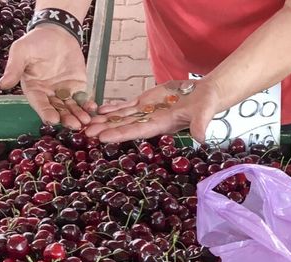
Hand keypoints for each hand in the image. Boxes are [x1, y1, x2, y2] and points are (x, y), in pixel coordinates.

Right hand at [0, 24, 94, 128]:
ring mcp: (64, 93)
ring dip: (78, 115)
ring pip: (71, 108)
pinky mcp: (77, 88)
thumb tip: (2, 84)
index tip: (52, 120)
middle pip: (57, 110)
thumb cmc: (35, 41)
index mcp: (34, 90)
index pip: (39, 104)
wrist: (56, 33)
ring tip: (86, 121)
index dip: (46, 112)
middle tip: (74, 125)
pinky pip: (82, 99)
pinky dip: (87, 105)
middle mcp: (48, 95)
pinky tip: (93, 108)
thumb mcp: (21, 51)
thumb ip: (14, 68)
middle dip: (65, 118)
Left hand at [84, 79, 224, 143]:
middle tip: (84, 134)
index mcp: (161, 125)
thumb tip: (202, 138)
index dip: (118, 134)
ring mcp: (146, 111)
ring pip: (121, 117)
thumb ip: (200, 124)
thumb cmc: (206, 104)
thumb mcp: (204, 112)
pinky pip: (126, 106)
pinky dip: (113, 108)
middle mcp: (150, 121)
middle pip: (123, 126)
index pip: (136, 131)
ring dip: (104, 121)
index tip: (102, 138)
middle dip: (104, 130)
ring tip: (86, 124)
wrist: (205, 95)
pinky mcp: (146, 101)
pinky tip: (99, 109)